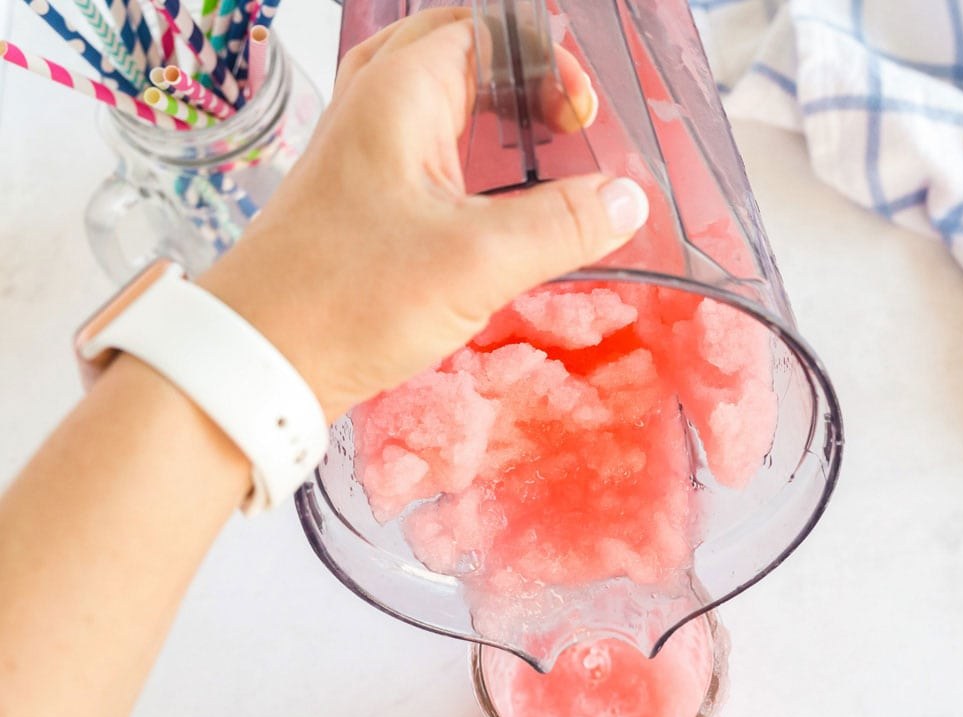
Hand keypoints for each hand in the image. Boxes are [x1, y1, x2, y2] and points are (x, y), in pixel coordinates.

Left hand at [200, 9, 648, 421]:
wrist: (259, 360)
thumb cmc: (345, 299)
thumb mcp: (474, 261)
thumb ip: (560, 225)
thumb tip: (626, 200)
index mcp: (399, 93)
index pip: (487, 29)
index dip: (547, 62)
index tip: (580, 119)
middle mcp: (375, 108)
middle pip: (460, 53)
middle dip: (522, 78)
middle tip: (565, 122)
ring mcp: (363, 152)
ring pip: (440, 102)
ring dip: (493, 117)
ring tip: (542, 153)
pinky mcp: (362, 199)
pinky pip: (426, 151)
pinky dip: (469, 158)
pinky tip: (498, 201)